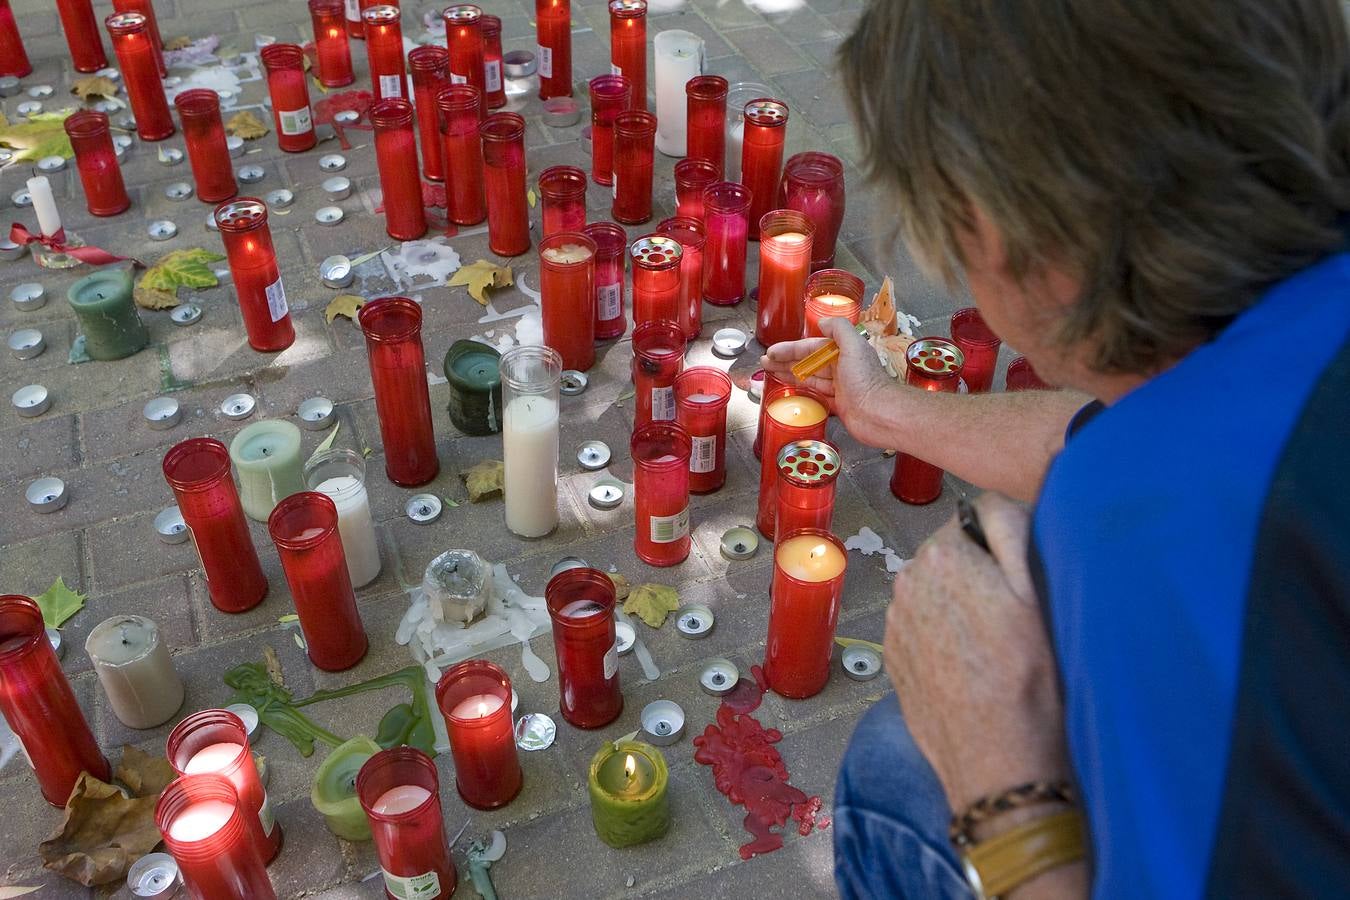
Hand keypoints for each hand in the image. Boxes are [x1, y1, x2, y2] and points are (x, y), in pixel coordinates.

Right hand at [761, 317, 894, 443]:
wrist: (879, 414)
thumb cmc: (866, 380)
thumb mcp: (854, 346)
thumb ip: (839, 329)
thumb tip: (822, 322)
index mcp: (844, 352)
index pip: (811, 347)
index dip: (790, 349)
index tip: (772, 352)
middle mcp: (841, 368)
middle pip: (808, 362)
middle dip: (785, 362)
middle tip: (765, 364)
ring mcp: (839, 388)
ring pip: (809, 378)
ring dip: (790, 375)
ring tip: (770, 374)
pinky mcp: (838, 406)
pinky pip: (816, 396)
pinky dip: (802, 393)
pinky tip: (790, 392)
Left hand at [884, 492, 1070, 813]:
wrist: (997, 762)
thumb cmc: (1028, 679)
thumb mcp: (1035, 588)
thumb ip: (1010, 525)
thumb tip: (992, 494)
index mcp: (943, 555)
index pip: (975, 518)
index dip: (1005, 545)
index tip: (1023, 576)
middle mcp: (907, 582)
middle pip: (953, 554)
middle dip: (981, 573)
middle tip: (1016, 613)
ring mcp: (896, 622)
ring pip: (937, 590)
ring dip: (963, 604)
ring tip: (996, 644)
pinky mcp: (895, 657)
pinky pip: (925, 626)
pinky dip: (946, 636)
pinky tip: (974, 664)